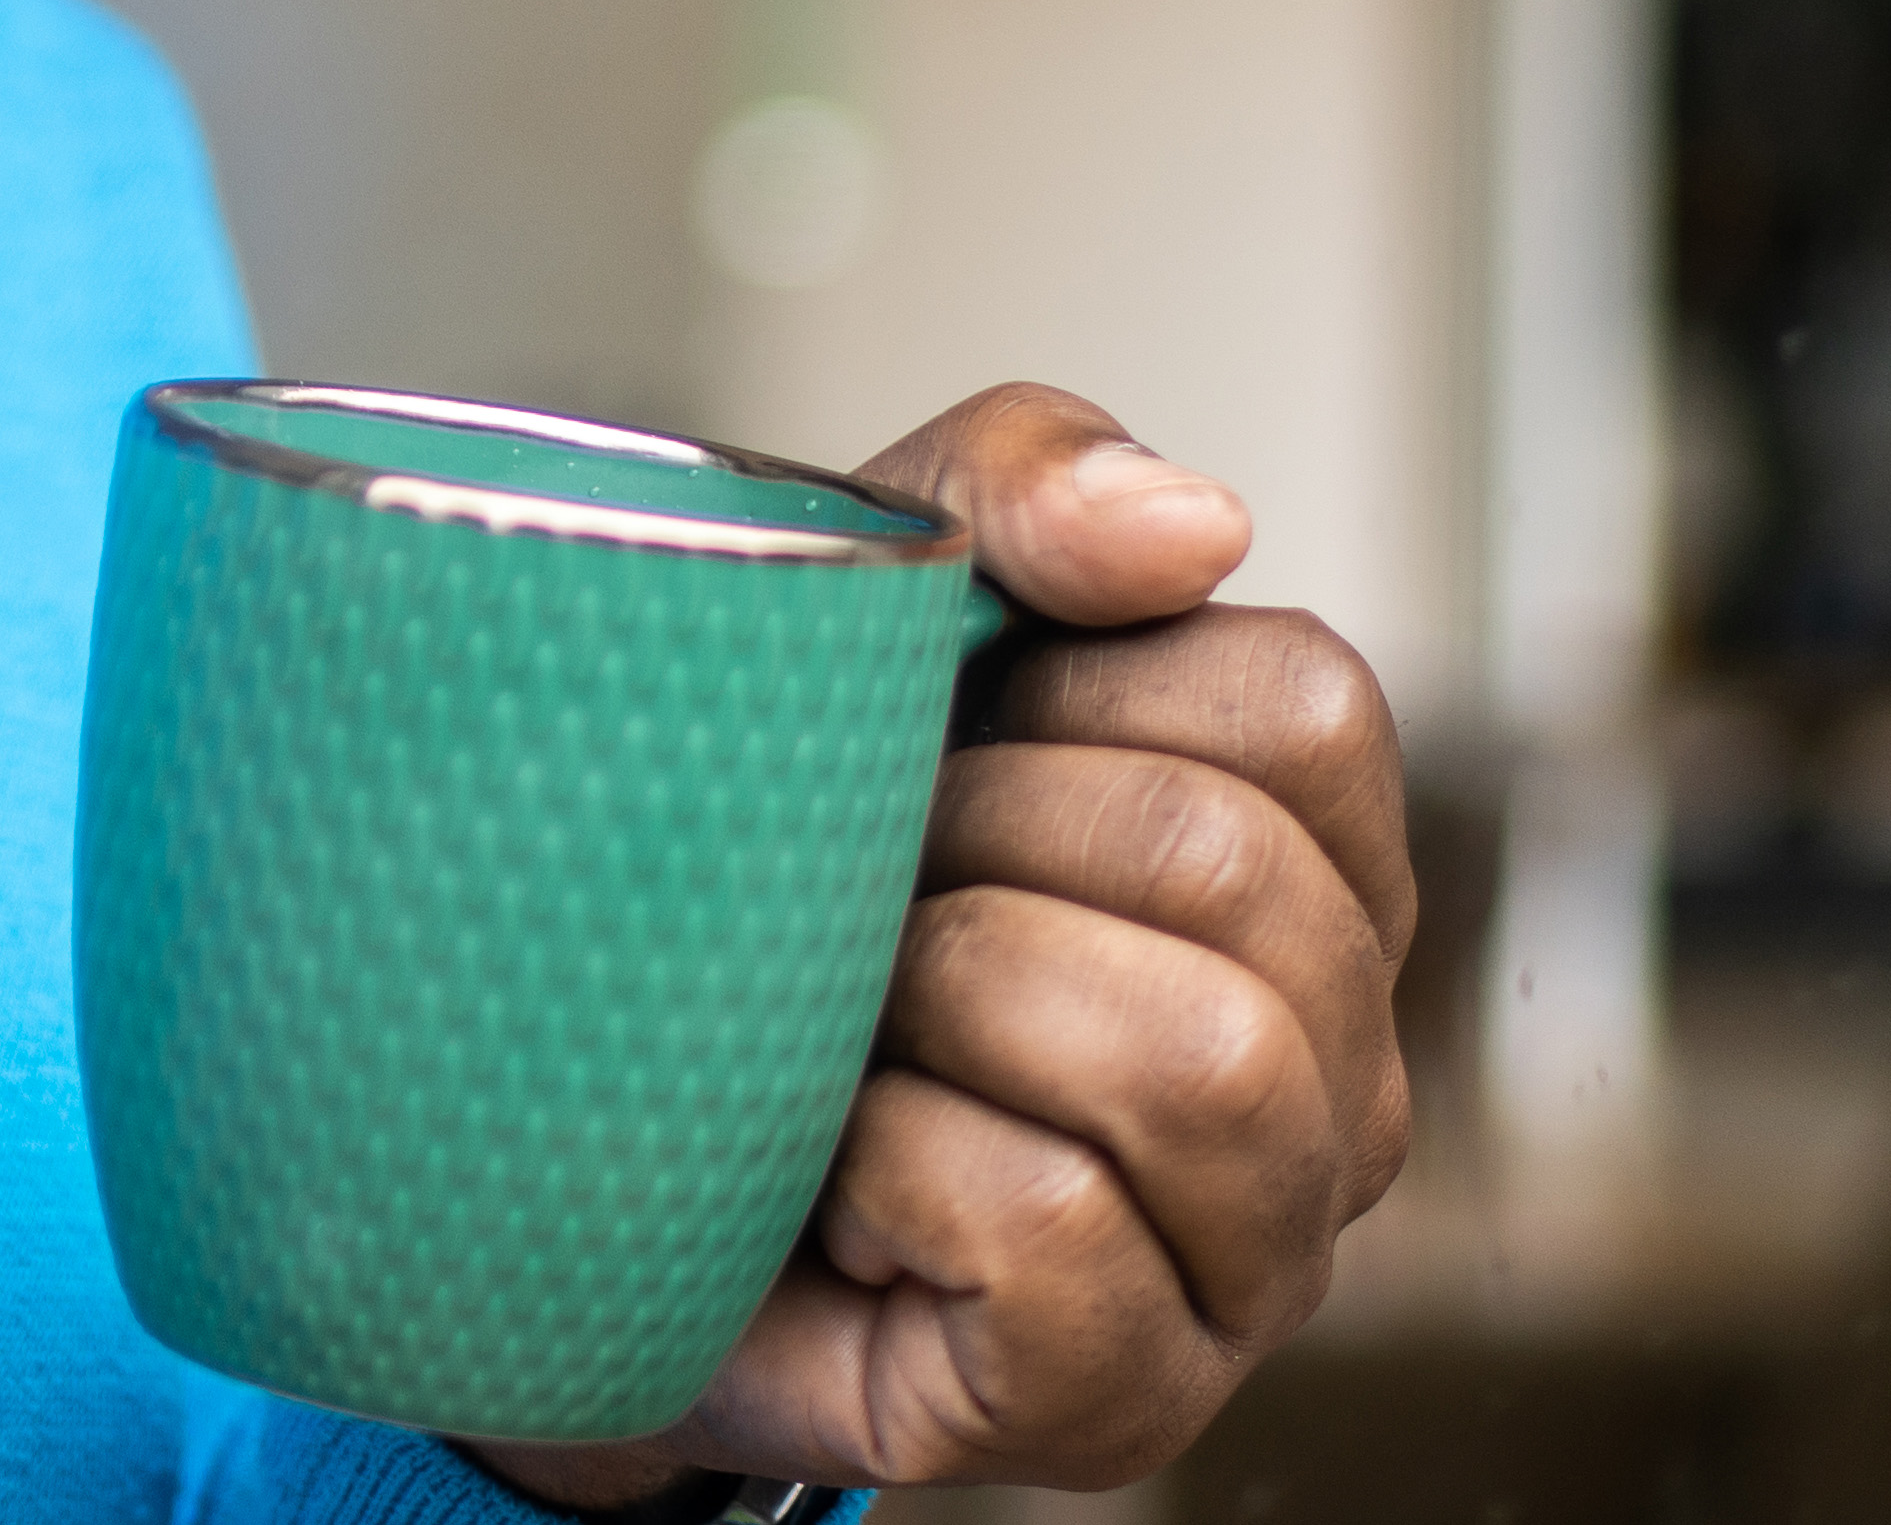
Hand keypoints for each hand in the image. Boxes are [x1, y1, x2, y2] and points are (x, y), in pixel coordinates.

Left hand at [457, 385, 1419, 1509]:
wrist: (552, 1143)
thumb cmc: (753, 881)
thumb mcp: (854, 625)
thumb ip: (1016, 491)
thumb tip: (1197, 519)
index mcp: (1313, 875)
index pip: (1311, 707)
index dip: (1078, 689)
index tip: (939, 744)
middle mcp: (1338, 1075)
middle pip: (1234, 874)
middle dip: (975, 844)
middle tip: (858, 899)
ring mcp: (1257, 1260)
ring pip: (1198, 1065)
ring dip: (948, 1004)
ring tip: (849, 1032)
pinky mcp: (1128, 1400)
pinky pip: (1050, 1231)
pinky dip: (891, 1171)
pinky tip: (837, 1178)